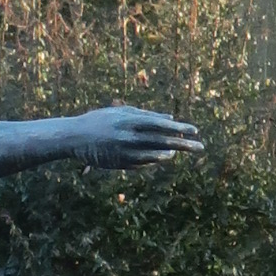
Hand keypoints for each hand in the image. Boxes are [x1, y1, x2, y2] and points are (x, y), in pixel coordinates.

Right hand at [69, 104, 203, 169]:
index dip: (179, 127)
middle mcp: (131, 136)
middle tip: (200, 147)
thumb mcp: (121, 112)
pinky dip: (154, 160)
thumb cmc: (99, 120)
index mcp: (130, 120)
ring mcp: (126, 152)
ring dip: (169, 154)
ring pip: (155, 155)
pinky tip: (161, 158)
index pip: (161, 124)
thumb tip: (170, 117)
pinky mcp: (121, 164)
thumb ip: (145, 114)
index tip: (195, 130)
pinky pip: (143, 163)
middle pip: (163, 141)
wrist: (75, 137)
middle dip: (183, 144)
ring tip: (177, 153)